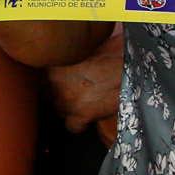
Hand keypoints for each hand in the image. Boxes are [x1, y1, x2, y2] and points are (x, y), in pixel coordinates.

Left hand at [46, 28, 123, 143]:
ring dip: (68, 108)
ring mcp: (67, 99)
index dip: (52, 81)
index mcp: (56, 62)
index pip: (41, 77)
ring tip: (83, 102)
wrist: (133, 67)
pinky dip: (79, 124)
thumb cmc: (114, 53)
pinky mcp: (82, 114)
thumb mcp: (85, 48)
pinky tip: (88, 117)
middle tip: (74, 92)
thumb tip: (65, 60)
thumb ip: (70, 57)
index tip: (60, 82)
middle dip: (58, 94)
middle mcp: (56, 81)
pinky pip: (72, 126)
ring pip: (58, 111)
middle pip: (47, 95)